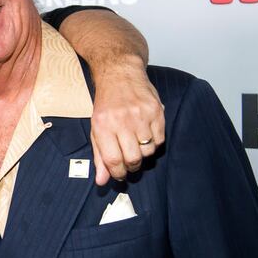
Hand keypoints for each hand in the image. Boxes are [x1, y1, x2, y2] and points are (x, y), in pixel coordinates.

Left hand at [91, 55, 164, 184]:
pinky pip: (160, 139)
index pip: (113, 160)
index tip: (119, 174)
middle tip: (129, 162)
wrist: (120, 75)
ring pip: (148, 151)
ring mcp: (141, 115)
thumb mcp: (96, 129)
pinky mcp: (156, 111)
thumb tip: (102, 182)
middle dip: (132, 166)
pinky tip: (146, 134)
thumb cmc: (106, 105)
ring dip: (143, 154)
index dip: (118, 173)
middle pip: (133, 158)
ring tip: (136, 144)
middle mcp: (122, 121)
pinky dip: (154, 143)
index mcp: (103, 126)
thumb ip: (99, 156)